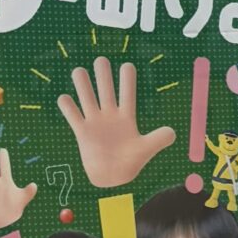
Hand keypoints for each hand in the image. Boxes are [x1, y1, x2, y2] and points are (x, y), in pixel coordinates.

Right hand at [56, 58, 175, 188]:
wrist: (113, 177)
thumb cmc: (131, 162)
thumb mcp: (147, 149)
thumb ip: (159, 139)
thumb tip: (172, 132)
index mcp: (126, 117)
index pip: (127, 94)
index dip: (127, 81)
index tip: (127, 66)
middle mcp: (109, 115)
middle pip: (105, 90)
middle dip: (103, 75)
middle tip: (101, 60)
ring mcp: (94, 122)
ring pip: (87, 97)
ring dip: (82, 84)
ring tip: (79, 71)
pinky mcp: (82, 132)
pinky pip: (72, 115)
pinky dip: (67, 106)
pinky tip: (65, 99)